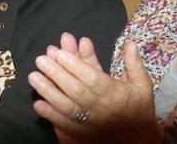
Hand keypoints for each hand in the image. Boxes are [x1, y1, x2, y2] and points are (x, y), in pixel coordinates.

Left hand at [30, 37, 159, 141]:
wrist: (137, 142)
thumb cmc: (139, 110)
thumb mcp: (142, 86)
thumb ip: (134, 64)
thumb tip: (130, 42)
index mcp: (114, 94)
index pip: (91, 77)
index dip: (74, 64)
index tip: (59, 52)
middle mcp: (100, 108)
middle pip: (74, 90)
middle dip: (56, 73)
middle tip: (40, 60)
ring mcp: (88, 123)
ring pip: (65, 106)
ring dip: (48, 91)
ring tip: (33, 77)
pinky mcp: (80, 135)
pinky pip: (63, 125)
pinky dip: (50, 115)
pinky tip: (38, 104)